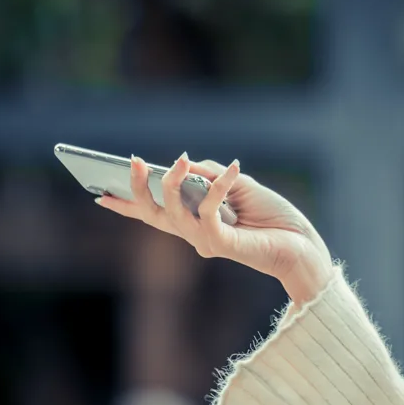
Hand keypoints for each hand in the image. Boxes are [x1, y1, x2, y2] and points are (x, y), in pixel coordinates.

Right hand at [95, 155, 334, 304]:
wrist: (304, 246)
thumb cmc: (274, 218)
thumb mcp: (241, 187)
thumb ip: (211, 176)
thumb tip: (188, 164)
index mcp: (196, 223)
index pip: (155, 215)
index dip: (127, 205)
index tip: (99, 194)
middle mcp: (195, 236)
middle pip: (154, 214)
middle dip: (138, 189)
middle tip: (132, 162)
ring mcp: (205, 242)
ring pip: (173, 212)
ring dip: (173, 182)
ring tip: (181, 158)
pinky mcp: (222, 245)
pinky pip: (208, 210)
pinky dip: (219, 185)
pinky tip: (235, 168)